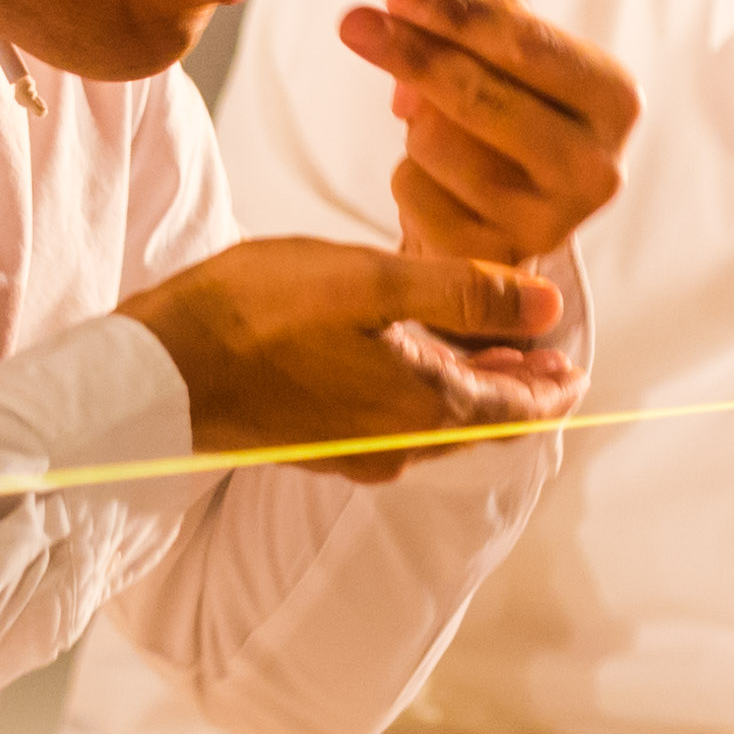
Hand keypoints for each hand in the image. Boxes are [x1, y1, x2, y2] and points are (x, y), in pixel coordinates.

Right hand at [121, 237, 577, 478]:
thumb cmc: (256, 316)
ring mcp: (356, 450)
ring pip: (439, 422)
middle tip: (543, 349)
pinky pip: (396, 423)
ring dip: (470, 385)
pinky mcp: (318, 444)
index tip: (577, 362)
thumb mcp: (371, 283)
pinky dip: (422, 390)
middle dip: (519, 383)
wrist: (156, 376)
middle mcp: (399, 444)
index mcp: (424, 407)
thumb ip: (465, 295)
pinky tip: (407, 355)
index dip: (556, 385)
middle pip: (483, 420)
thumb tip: (549, 309)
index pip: (520, 410)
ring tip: (487, 345)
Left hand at [333, 0, 637, 267]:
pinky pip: (412, 191)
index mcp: (615, 100)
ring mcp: (549, 223)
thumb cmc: (512, 109)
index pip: (525, 45)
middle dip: (409, 53)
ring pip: (434, 141)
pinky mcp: (495, 261)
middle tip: (353, 24)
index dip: (455, 17)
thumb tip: (407, 57)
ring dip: (415, 125)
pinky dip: (408, 174)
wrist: (516, 211)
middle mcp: (596, 167)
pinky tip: (437, 182)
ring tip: (440, 132)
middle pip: (478, 97)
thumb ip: (476, 23)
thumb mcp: (516, 52)